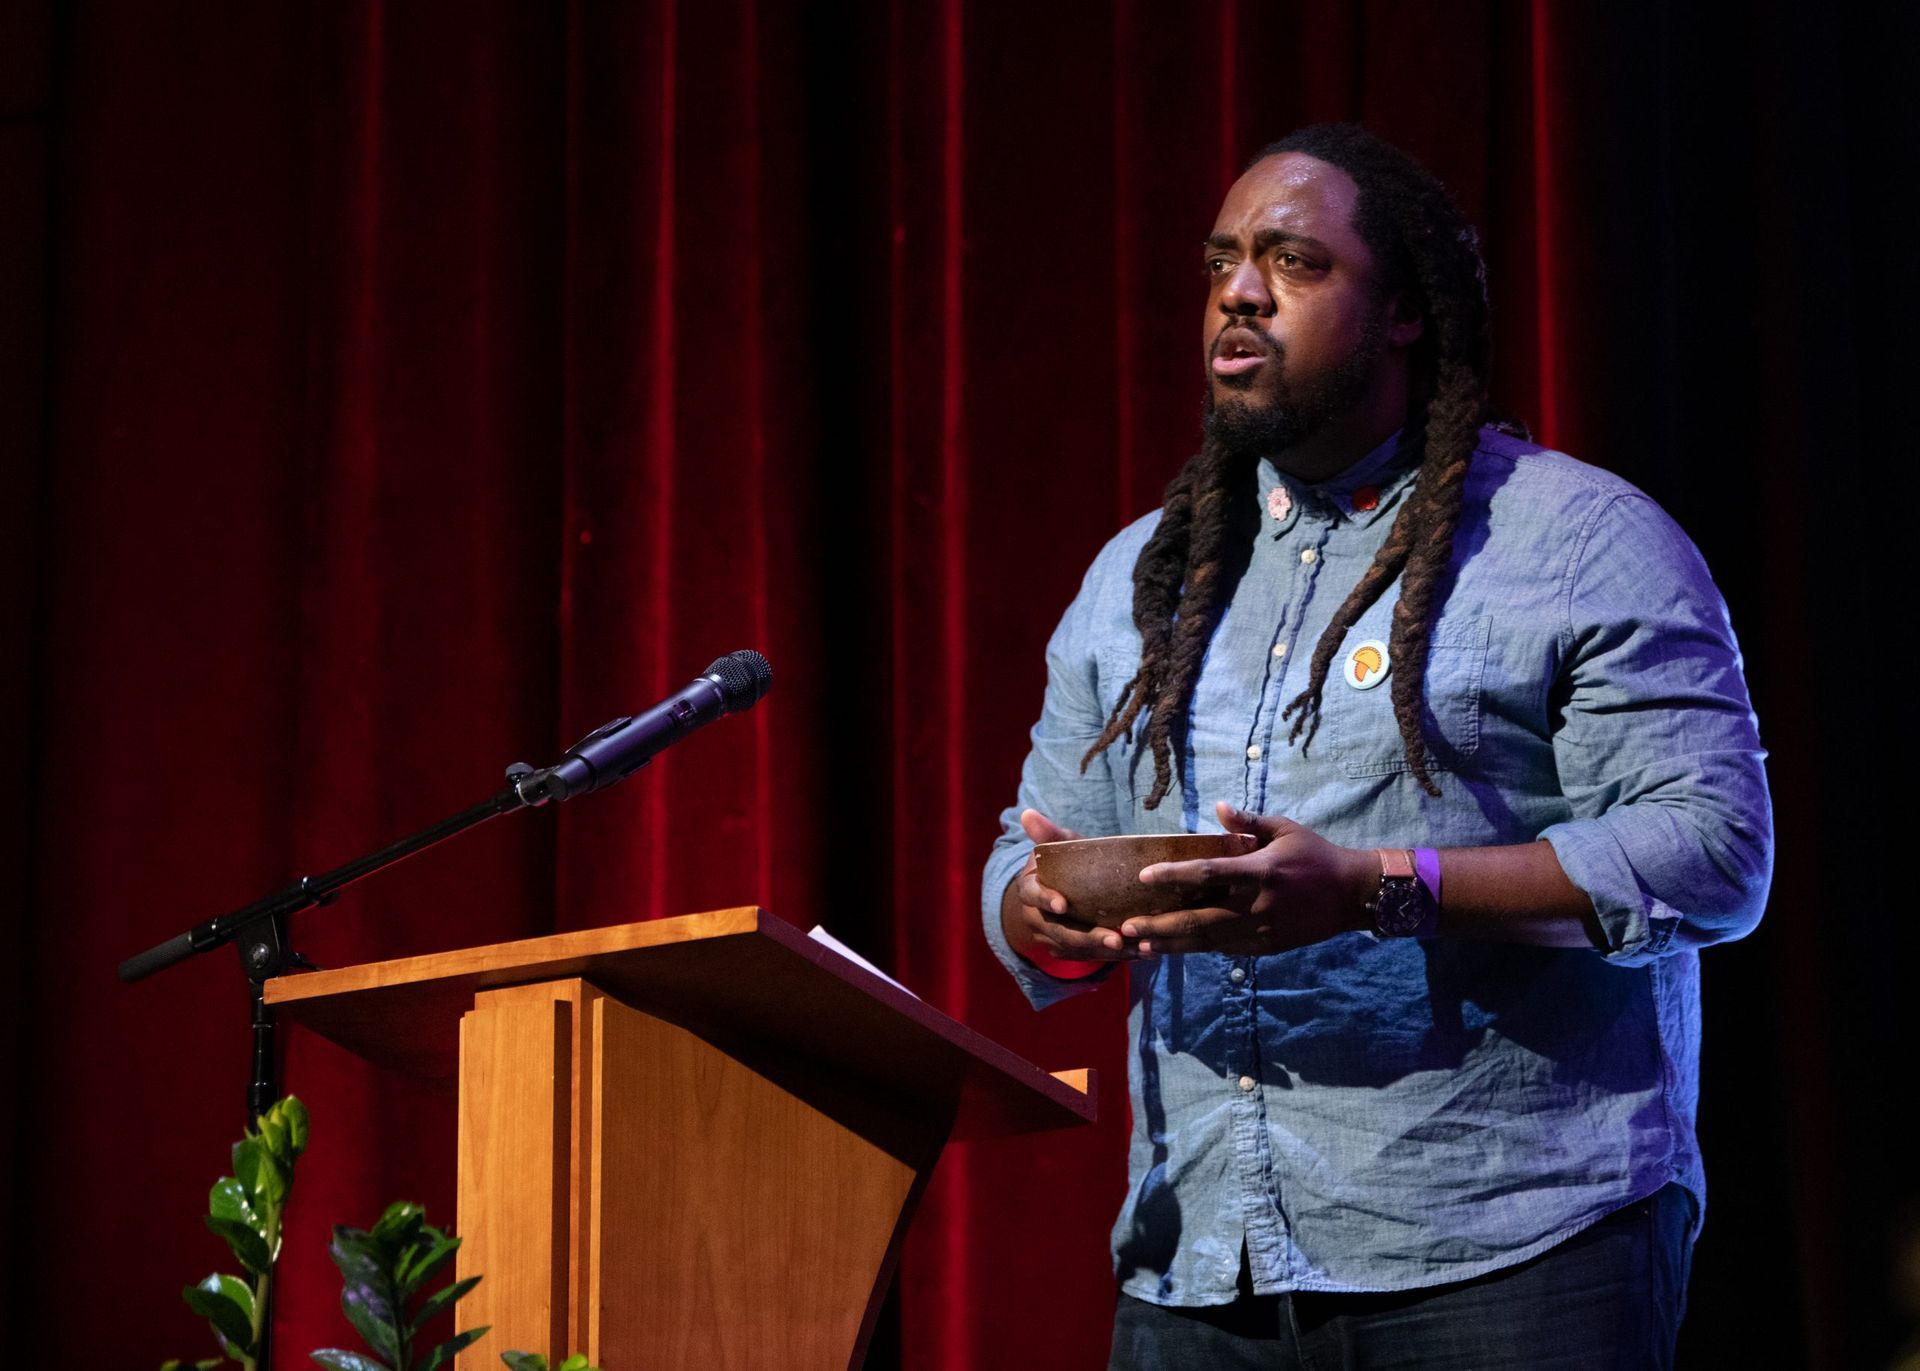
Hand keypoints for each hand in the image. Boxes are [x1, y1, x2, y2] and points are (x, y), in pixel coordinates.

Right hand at [1002, 809, 1141, 962]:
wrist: (1057, 890)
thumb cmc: (1061, 863)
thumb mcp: (1056, 845)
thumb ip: (1047, 833)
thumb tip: (1028, 813)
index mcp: (1029, 890)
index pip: (1032, 895)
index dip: (1045, 900)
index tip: (1062, 905)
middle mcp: (1036, 918)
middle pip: (1059, 932)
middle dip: (1088, 938)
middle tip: (1116, 939)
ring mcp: (1052, 938)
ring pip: (1078, 950)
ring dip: (1107, 953)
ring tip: (1138, 949)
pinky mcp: (1069, 951)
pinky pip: (1091, 958)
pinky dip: (1116, 958)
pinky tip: (1142, 953)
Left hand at [1121, 801, 1377, 955]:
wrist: (1352, 895)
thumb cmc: (1316, 855)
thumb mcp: (1286, 830)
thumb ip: (1249, 822)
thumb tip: (1220, 808)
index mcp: (1260, 871)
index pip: (1208, 874)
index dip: (1173, 876)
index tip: (1144, 876)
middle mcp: (1257, 905)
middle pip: (1199, 919)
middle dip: (1160, 926)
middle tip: (1126, 928)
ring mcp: (1261, 931)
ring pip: (1208, 942)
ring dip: (1172, 945)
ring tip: (1139, 947)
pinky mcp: (1265, 948)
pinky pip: (1226, 950)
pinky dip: (1199, 949)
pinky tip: (1174, 949)